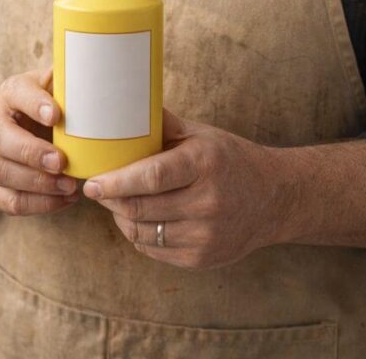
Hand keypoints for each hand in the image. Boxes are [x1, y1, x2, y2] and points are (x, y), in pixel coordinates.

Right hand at [0, 65, 79, 214]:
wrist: (6, 133)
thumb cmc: (42, 107)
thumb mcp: (51, 87)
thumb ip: (69, 82)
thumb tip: (102, 72)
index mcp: (10, 94)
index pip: (17, 94)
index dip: (34, 103)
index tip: (56, 115)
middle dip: (31, 152)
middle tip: (62, 162)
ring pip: (1, 173)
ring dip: (37, 183)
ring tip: (70, 186)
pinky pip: (9, 201)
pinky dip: (39, 205)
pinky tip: (65, 200)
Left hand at [82, 108, 283, 268]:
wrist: (274, 198)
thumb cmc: (228, 158)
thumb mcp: (200, 134)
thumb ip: (162, 125)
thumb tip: (120, 107)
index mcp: (204, 163)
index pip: (151, 177)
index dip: (116, 182)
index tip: (92, 182)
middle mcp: (207, 202)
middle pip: (141, 208)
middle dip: (111, 200)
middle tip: (96, 189)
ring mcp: (206, 235)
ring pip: (143, 233)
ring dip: (121, 218)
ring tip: (116, 202)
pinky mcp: (203, 258)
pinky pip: (154, 250)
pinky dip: (138, 235)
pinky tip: (137, 218)